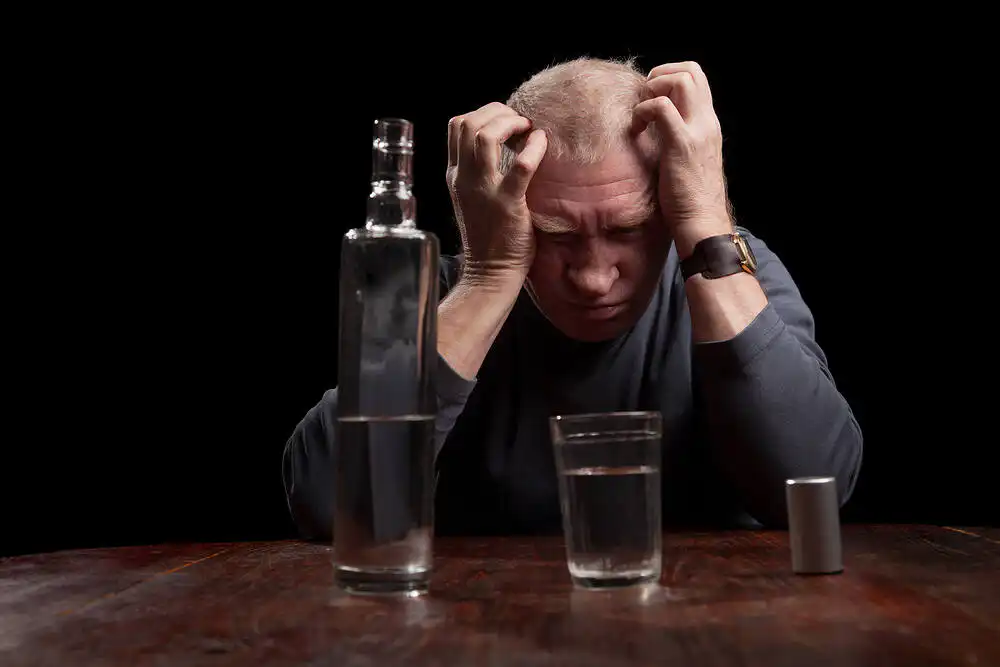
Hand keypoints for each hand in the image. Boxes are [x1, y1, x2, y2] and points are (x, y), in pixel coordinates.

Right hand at [446, 102, 546, 288]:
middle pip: (468, 123)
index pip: (456, 125)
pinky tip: (542, 143)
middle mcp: (464, 178)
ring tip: (527, 128)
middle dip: (497, 112)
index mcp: (455, 175)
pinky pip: (521, 164)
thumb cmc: (490, 235)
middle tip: (519, 121)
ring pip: (484, 135)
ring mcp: (483, 190)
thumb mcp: (473, 197)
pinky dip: (534, 146)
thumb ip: (479, 171)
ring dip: (510, 122)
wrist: (490, 272)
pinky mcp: (507, 203)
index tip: (505, 121)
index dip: (483, 113)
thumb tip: (505, 141)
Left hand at [632, 61, 732, 257]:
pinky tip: (636, 129)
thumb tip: (653, 127)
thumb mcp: (687, 160)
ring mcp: (697, 131)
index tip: (651, 97)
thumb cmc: (689, 199)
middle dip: (661, 74)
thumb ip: (677, 138)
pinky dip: (643, 110)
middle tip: (643, 99)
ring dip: (653, 89)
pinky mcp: (682, 144)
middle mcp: (707, 122)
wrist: (702, 223)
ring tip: (641, 114)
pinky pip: (662, 107)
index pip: (697, 78)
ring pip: (681, 80)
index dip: (670, 76)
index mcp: (709, 124)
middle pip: (692, 70)